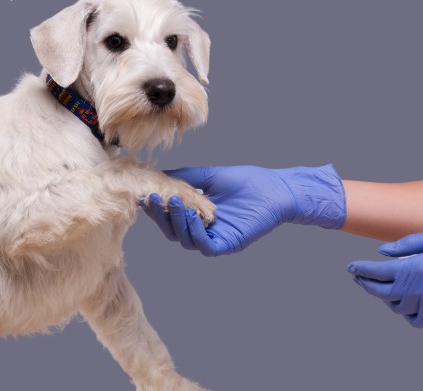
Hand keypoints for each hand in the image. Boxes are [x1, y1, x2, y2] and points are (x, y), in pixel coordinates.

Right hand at [141, 165, 344, 255]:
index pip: (169, 217)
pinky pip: (205, 246)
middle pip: (172, 231)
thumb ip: (185, 178)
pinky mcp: (228, 244)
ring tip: (174, 201)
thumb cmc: (248, 183)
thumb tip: (158, 175)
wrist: (276, 188)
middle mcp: (203, 230)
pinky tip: (192, 216)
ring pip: (185, 240)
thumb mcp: (209, 177)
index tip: (145, 193)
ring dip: (177, 222)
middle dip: (160, 216)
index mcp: (197, 216)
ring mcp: (215, 239)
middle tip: (154, 198)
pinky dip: (195, 233)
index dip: (156, 209)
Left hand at [349, 229, 422, 327]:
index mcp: (415, 268)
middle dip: (365, 283)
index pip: (376, 272)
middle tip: (358, 277)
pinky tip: (405, 301)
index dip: (360, 269)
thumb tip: (381, 252)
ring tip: (382, 286)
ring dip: (385, 297)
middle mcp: (419, 290)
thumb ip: (406, 245)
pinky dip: (405, 313)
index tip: (350, 267)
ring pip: (395, 307)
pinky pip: (414, 320)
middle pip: (380, 292)